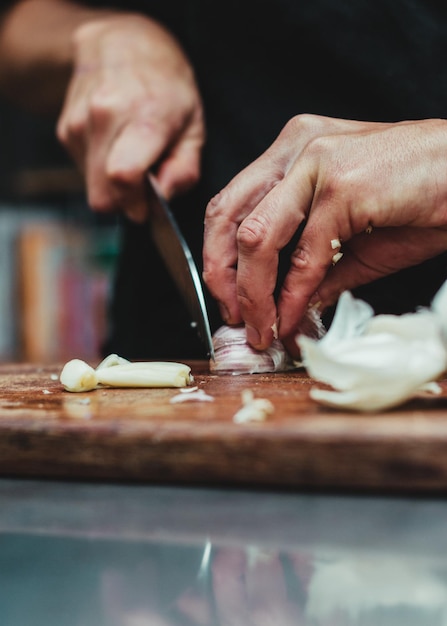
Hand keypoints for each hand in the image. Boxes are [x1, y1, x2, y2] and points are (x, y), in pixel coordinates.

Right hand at [57, 13, 204, 221]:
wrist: (122, 45)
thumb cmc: (167, 89)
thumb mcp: (194, 127)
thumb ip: (184, 169)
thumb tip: (161, 201)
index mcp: (144, 117)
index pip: (124, 176)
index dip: (134, 204)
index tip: (146, 209)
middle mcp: (106, 117)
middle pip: (102, 193)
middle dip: (124, 203)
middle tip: (143, 189)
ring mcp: (80, 123)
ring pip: (92, 187)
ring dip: (112, 186)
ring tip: (131, 157)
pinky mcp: (66, 130)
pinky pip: (83, 172)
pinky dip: (100, 170)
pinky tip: (114, 146)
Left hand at [203, 114, 446, 355]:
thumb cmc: (422, 202)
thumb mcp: (354, 240)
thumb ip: (315, 270)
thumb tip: (287, 311)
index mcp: (293, 151)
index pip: (232, 203)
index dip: (219, 256)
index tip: (229, 298)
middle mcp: (296, 148)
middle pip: (227, 215)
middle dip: (221, 276)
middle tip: (235, 317)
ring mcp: (316, 163)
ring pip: (256, 237)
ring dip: (253, 293)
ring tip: (261, 327)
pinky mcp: (342, 186)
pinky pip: (305, 255)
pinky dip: (294, 296)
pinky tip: (293, 319)